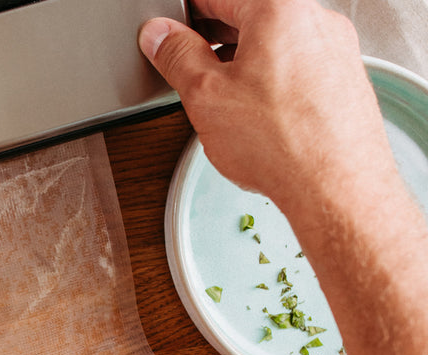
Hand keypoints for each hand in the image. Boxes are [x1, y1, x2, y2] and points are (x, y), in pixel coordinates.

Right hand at [138, 0, 396, 220]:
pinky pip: (296, 68)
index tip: (166, 34)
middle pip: (249, 16)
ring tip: (217, 99)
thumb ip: (177, 57)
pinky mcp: (343, 81)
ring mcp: (336, 51)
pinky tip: (252, 115)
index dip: (183, 15)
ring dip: (240, 63)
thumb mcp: (205, 95)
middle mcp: (315, 21)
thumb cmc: (284, 143)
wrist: (335, 188)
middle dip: (212, 39)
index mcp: (280, 8)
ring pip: (273, 44)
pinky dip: (268, 82)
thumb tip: (161, 36)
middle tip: (184, 67)